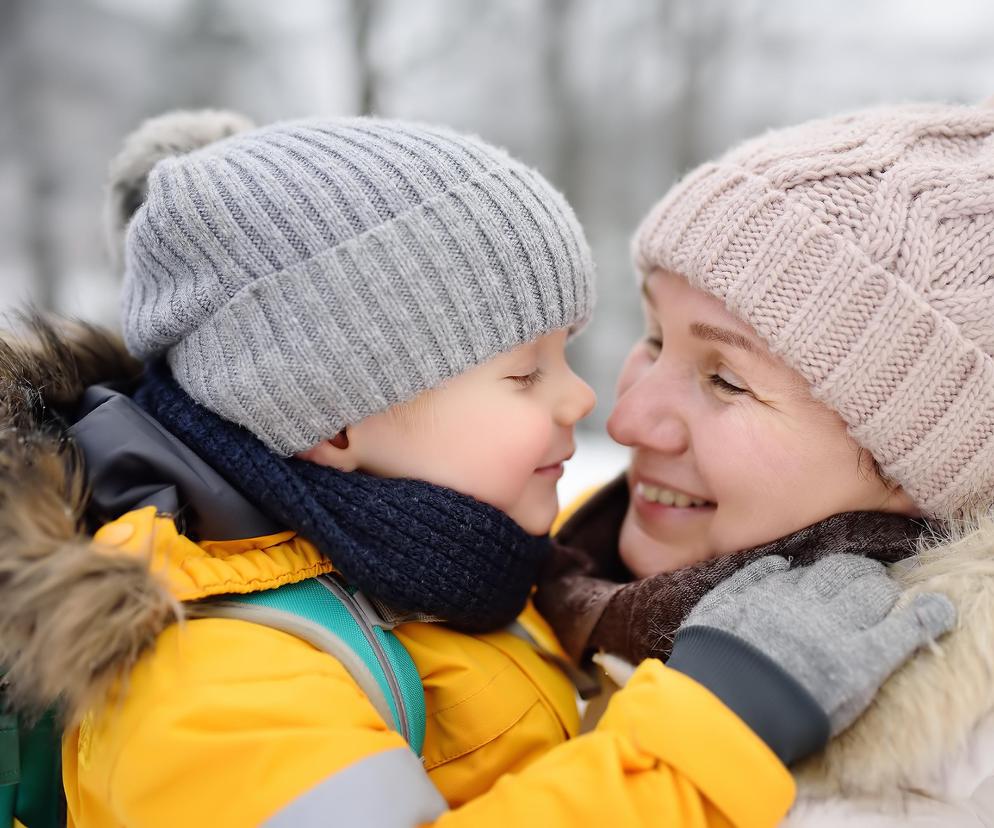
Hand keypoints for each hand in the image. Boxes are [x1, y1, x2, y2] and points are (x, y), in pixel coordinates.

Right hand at [680, 553, 955, 735]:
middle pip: (848, 574)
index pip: (814, 571)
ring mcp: (839, 629)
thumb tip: (778, 562)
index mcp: (775, 592)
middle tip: (866, 583)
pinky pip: (905, 628)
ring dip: (884, 592)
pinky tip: (938, 610)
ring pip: (876, 593)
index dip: (829, 574)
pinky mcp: (863, 660)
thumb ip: (744, 581)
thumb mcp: (712, 610)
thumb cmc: (712, 664)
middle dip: (859, 575)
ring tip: (888, 597)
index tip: (835, 579)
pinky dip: (926, 616)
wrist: (726, 706)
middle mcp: (809, 603)